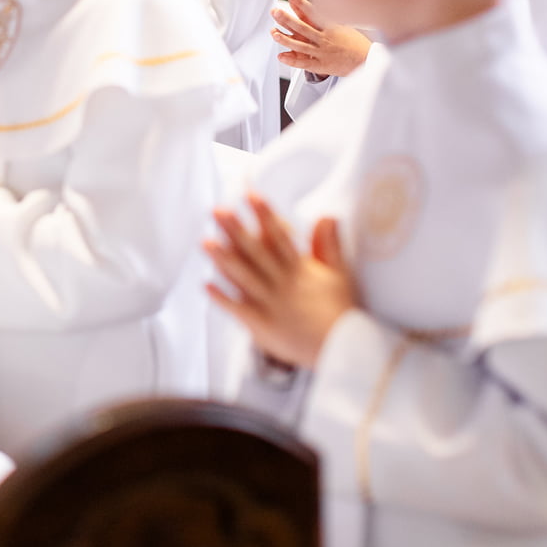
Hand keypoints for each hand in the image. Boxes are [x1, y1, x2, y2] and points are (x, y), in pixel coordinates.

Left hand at [206, 194, 356, 369]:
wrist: (341, 349)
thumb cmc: (340, 311)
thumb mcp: (339, 274)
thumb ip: (329, 244)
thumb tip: (327, 215)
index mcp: (300, 269)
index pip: (279, 236)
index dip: (264, 215)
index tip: (250, 196)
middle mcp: (282, 283)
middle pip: (256, 252)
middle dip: (236, 230)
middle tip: (218, 211)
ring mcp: (270, 304)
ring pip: (244, 277)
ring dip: (224, 260)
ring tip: (206, 242)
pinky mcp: (262, 325)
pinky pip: (239, 310)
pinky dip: (222, 298)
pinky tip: (206, 285)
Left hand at [271, 0, 371, 78]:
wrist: (367, 61)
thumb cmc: (357, 43)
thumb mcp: (345, 25)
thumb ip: (329, 19)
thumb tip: (318, 7)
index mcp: (330, 27)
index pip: (312, 12)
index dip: (300, 2)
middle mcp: (324, 38)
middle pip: (302, 27)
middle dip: (287, 19)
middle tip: (275, 11)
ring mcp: (322, 52)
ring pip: (300, 45)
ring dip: (285, 39)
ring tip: (273, 33)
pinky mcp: (321, 65)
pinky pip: (304, 63)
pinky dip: (292, 60)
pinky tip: (281, 56)